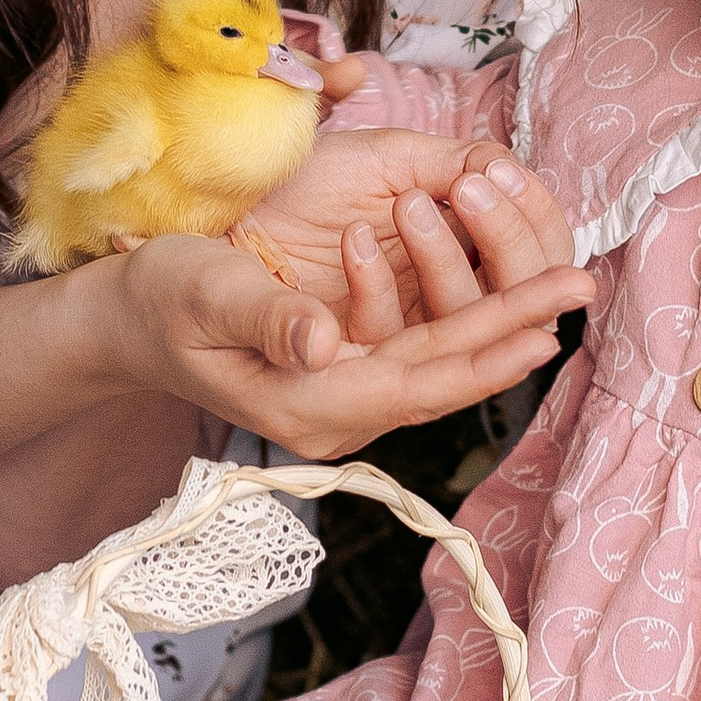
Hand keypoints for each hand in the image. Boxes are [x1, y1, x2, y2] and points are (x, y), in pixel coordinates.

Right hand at [108, 207, 589, 459]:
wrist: (121, 324)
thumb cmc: (157, 302)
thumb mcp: (205, 294)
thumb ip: (266, 318)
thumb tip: (325, 339)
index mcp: (305, 404)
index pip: (416, 382)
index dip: (484, 353)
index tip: (544, 321)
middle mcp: (331, 414)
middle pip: (440, 377)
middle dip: (512, 332)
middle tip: (579, 286)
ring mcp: (335, 400)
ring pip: (433, 368)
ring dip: (494, 330)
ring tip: (554, 291)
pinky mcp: (336, 379)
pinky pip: (413, 360)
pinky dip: (459, 333)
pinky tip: (497, 307)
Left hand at [239, 124, 579, 323]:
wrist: (226, 206)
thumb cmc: (308, 180)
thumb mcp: (387, 159)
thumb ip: (454, 165)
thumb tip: (508, 173)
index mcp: (467, 247)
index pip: (539, 252)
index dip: (533, 220)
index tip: (500, 176)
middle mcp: (446, 298)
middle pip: (519, 307)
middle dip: (511, 253)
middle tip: (473, 193)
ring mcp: (402, 332)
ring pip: (457, 326)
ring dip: (443, 262)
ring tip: (408, 204)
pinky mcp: (350, 356)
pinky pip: (382, 338)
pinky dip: (373, 287)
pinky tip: (352, 238)